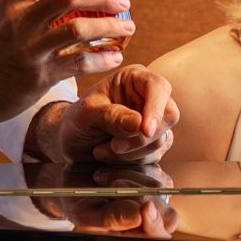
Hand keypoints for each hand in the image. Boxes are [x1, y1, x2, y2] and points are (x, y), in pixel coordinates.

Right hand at [0, 0, 133, 140]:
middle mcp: (20, 21)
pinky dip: (102, 58)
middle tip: (123, 2)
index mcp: (11, 1)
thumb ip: (30, 0)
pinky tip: (114, 57)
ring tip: (128, 28)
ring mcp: (29, 49)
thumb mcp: (2, 16)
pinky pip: (79, 62)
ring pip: (79, 29)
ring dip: (110, 27)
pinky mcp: (38, 75)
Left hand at [26, 65, 180, 235]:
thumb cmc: (77, 120)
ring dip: (131, 153)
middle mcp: (149, 96)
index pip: (159, 87)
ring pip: (162, 139)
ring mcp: (154, 121)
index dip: (155, 108)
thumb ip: (110, 115)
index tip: (144, 130)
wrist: (71, 142)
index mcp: (134, 78)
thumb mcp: (86, 114)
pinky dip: (132, 162)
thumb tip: (139, 123)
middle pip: (168, 115)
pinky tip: (110, 160)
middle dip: (141, 137)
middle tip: (113, 147)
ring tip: (101, 151)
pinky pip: (154, 156)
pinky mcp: (153, 142)